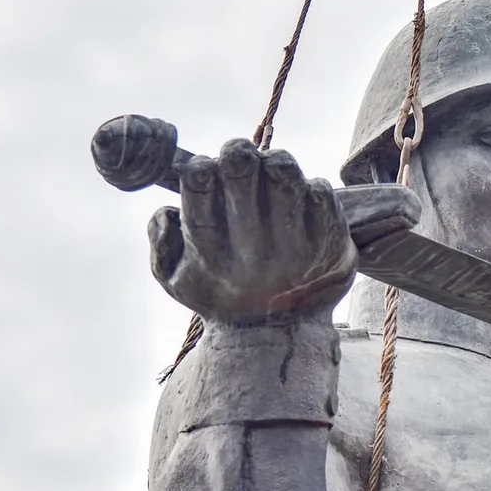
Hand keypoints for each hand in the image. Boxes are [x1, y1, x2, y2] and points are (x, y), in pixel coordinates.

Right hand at [147, 139, 357, 323]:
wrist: (279, 337)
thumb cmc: (222, 295)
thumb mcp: (176, 279)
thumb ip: (159, 241)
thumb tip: (168, 208)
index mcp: (211, 257)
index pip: (200, 198)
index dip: (200, 171)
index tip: (202, 165)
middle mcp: (253, 253)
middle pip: (243, 176)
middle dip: (237, 153)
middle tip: (237, 153)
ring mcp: (295, 248)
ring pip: (284, 175)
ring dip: (274, 161)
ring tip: (270, 167)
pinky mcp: (330, 244)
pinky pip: (320, 191)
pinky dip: (308, 184)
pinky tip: (299, 195)